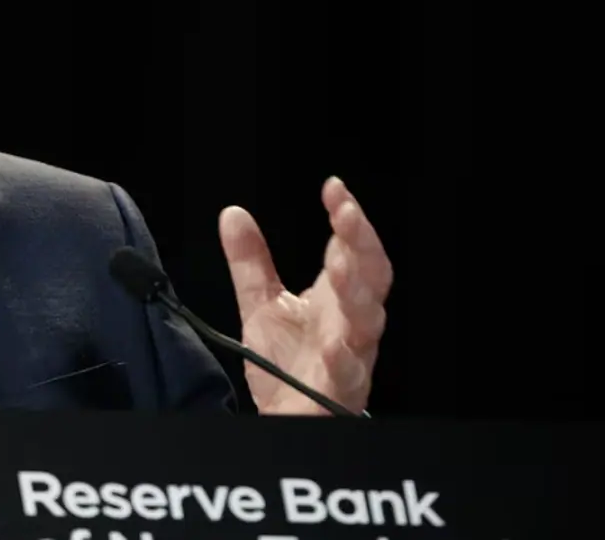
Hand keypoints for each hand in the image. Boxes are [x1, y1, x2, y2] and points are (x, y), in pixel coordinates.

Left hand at [219, 177, 391, 414]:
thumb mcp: (261, 304)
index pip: (352, 250)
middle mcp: (351, 322)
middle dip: (362, 244)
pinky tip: (337, 344)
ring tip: (340, 263)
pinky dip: (345, 359)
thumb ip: (251, 262)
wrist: (285, 415)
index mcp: (339, 297)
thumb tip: (233, 214)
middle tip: (346, 213)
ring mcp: (350, 355)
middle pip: (370, 278)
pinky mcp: (338, 389)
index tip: (334, 189)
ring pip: (367, 321)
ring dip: (357, 292)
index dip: (349, 219)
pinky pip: (348, 373)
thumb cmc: (287, 363)